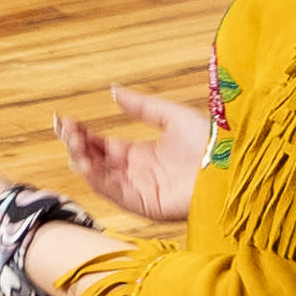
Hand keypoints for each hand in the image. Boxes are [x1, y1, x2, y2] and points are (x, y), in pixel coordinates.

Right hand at [56, 81, 212, 221]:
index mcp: (141, 154)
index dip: (83, 134)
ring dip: (82, 161)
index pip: (103, 146)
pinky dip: (97, 180)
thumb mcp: (171, 115)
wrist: (229, 165)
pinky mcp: (145, 204)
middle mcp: (137, 173)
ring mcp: (139, 190)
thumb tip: (113, 91)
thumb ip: (141, 106)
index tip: (66, 120)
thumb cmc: (209, 141)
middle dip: (77, 145)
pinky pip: (114, 194)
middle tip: (66, 129)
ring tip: (74, 143)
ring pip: (100, 178)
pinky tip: (86, 163)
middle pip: (96, 162)